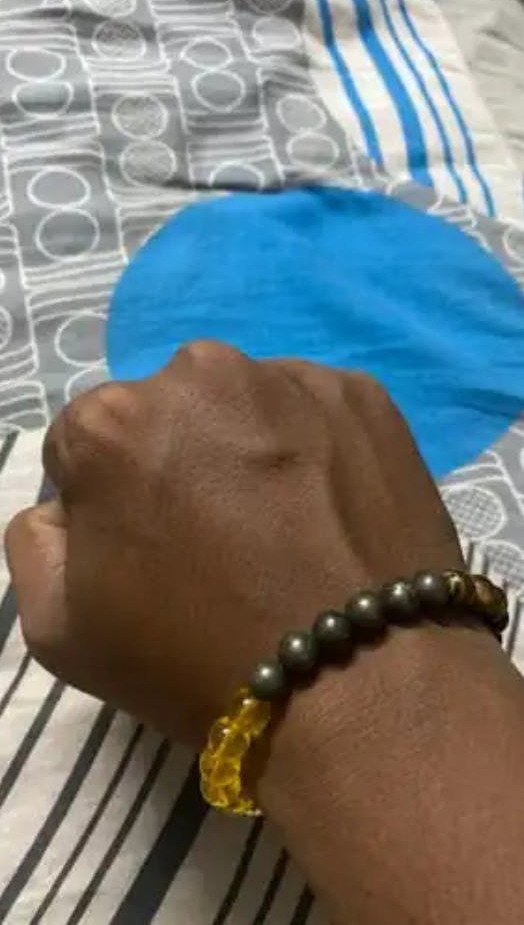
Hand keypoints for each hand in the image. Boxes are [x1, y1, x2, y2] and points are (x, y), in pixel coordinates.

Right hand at [5, 342, 461, 743]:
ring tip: (285, 526)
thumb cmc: (195, 661)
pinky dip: (314, 448)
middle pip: (167, 413)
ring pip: (244, 406)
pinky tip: (330, 511)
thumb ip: (37, 539)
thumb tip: (68, 502)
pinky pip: (314, 413)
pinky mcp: (363, 395)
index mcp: (112, 421)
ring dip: (249, 447)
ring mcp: (290, 377)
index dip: (109, 501)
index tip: (150, 550)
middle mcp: (198, 373)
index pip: (86, 445)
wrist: (358, 684)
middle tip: (220, 538)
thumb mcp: (59, 628)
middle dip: (177, 460)